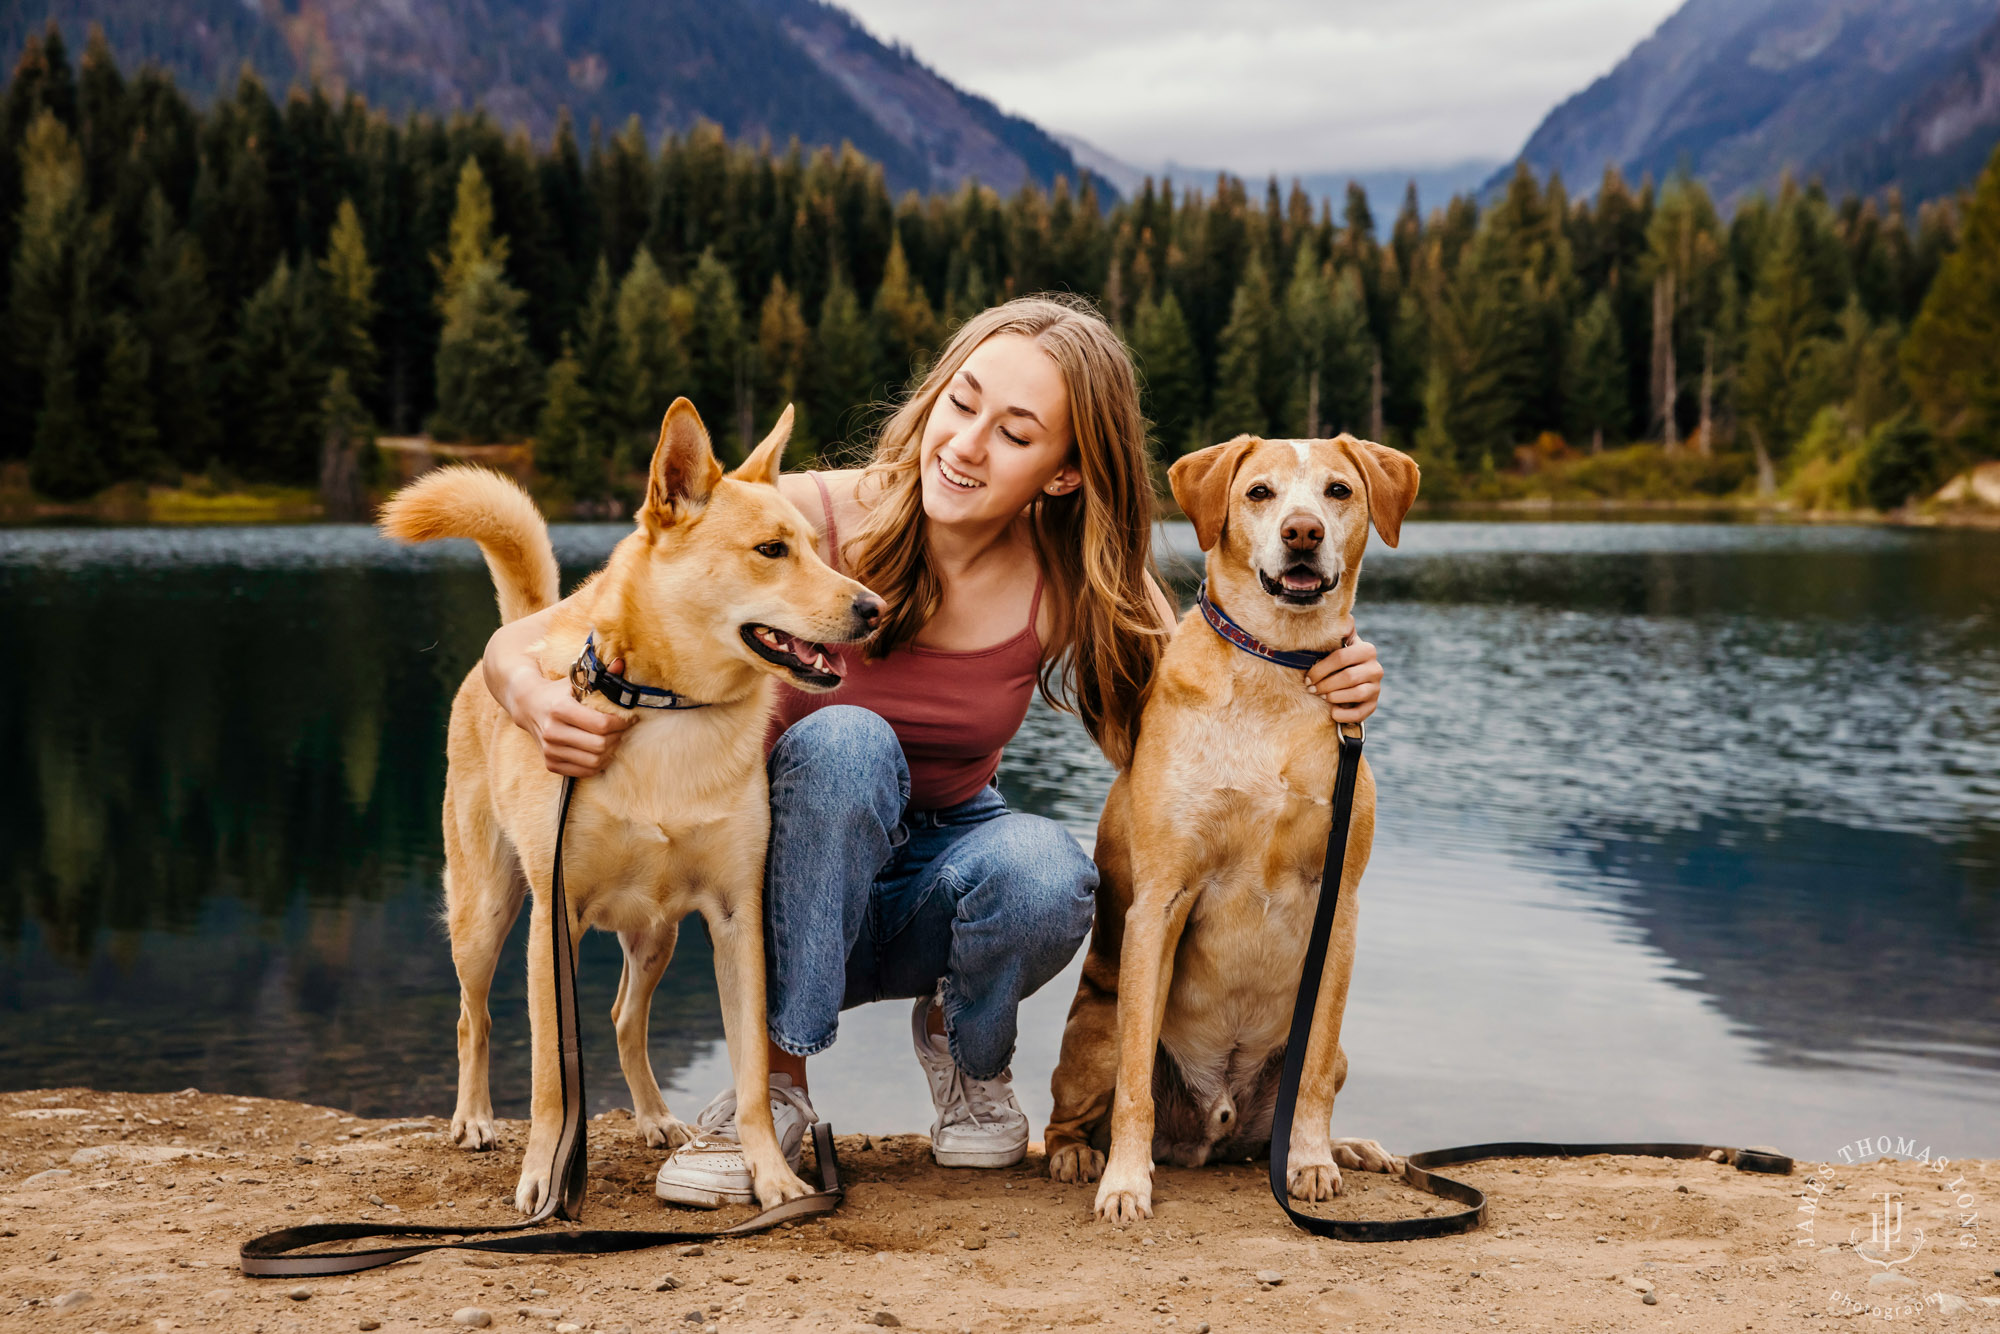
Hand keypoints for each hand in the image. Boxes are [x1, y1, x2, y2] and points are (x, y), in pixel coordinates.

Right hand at [507, 670, 632, 776]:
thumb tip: (621, 664)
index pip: (601, 725)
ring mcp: (550, 750)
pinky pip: (584, 771)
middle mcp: (552, 731)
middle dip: (617, 737)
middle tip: (621, 729)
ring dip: (610, 752)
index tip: (629, 718)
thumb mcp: (576, 681)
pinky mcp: (550, 763)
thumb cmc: (557, 692)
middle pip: (600, 745)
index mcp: (560, 709)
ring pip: (594, 761)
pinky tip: (600, 751)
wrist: (528, 705)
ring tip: (612, 739)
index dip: (621, 723)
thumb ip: (601, 674)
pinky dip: (597, 764)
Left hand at [1303, 625, 1380, 724]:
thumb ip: (1339, 631)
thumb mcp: (1338, 644)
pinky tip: (1333, 712)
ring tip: (1322, 696)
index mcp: (1367, 649)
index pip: (1341, 657)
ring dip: (1334, 697)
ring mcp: (1376, 687)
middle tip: (1312, 689)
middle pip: (1348, 677)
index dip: (1321, 669)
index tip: (1308, 678)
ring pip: (1356, 694)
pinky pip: (1360, 713)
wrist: (1350, 681)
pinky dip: (1344, 714)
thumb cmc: (1338, 661)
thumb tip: (1345, 617)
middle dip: (1325, 684)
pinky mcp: (1373, 705)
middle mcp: (1375, 668)